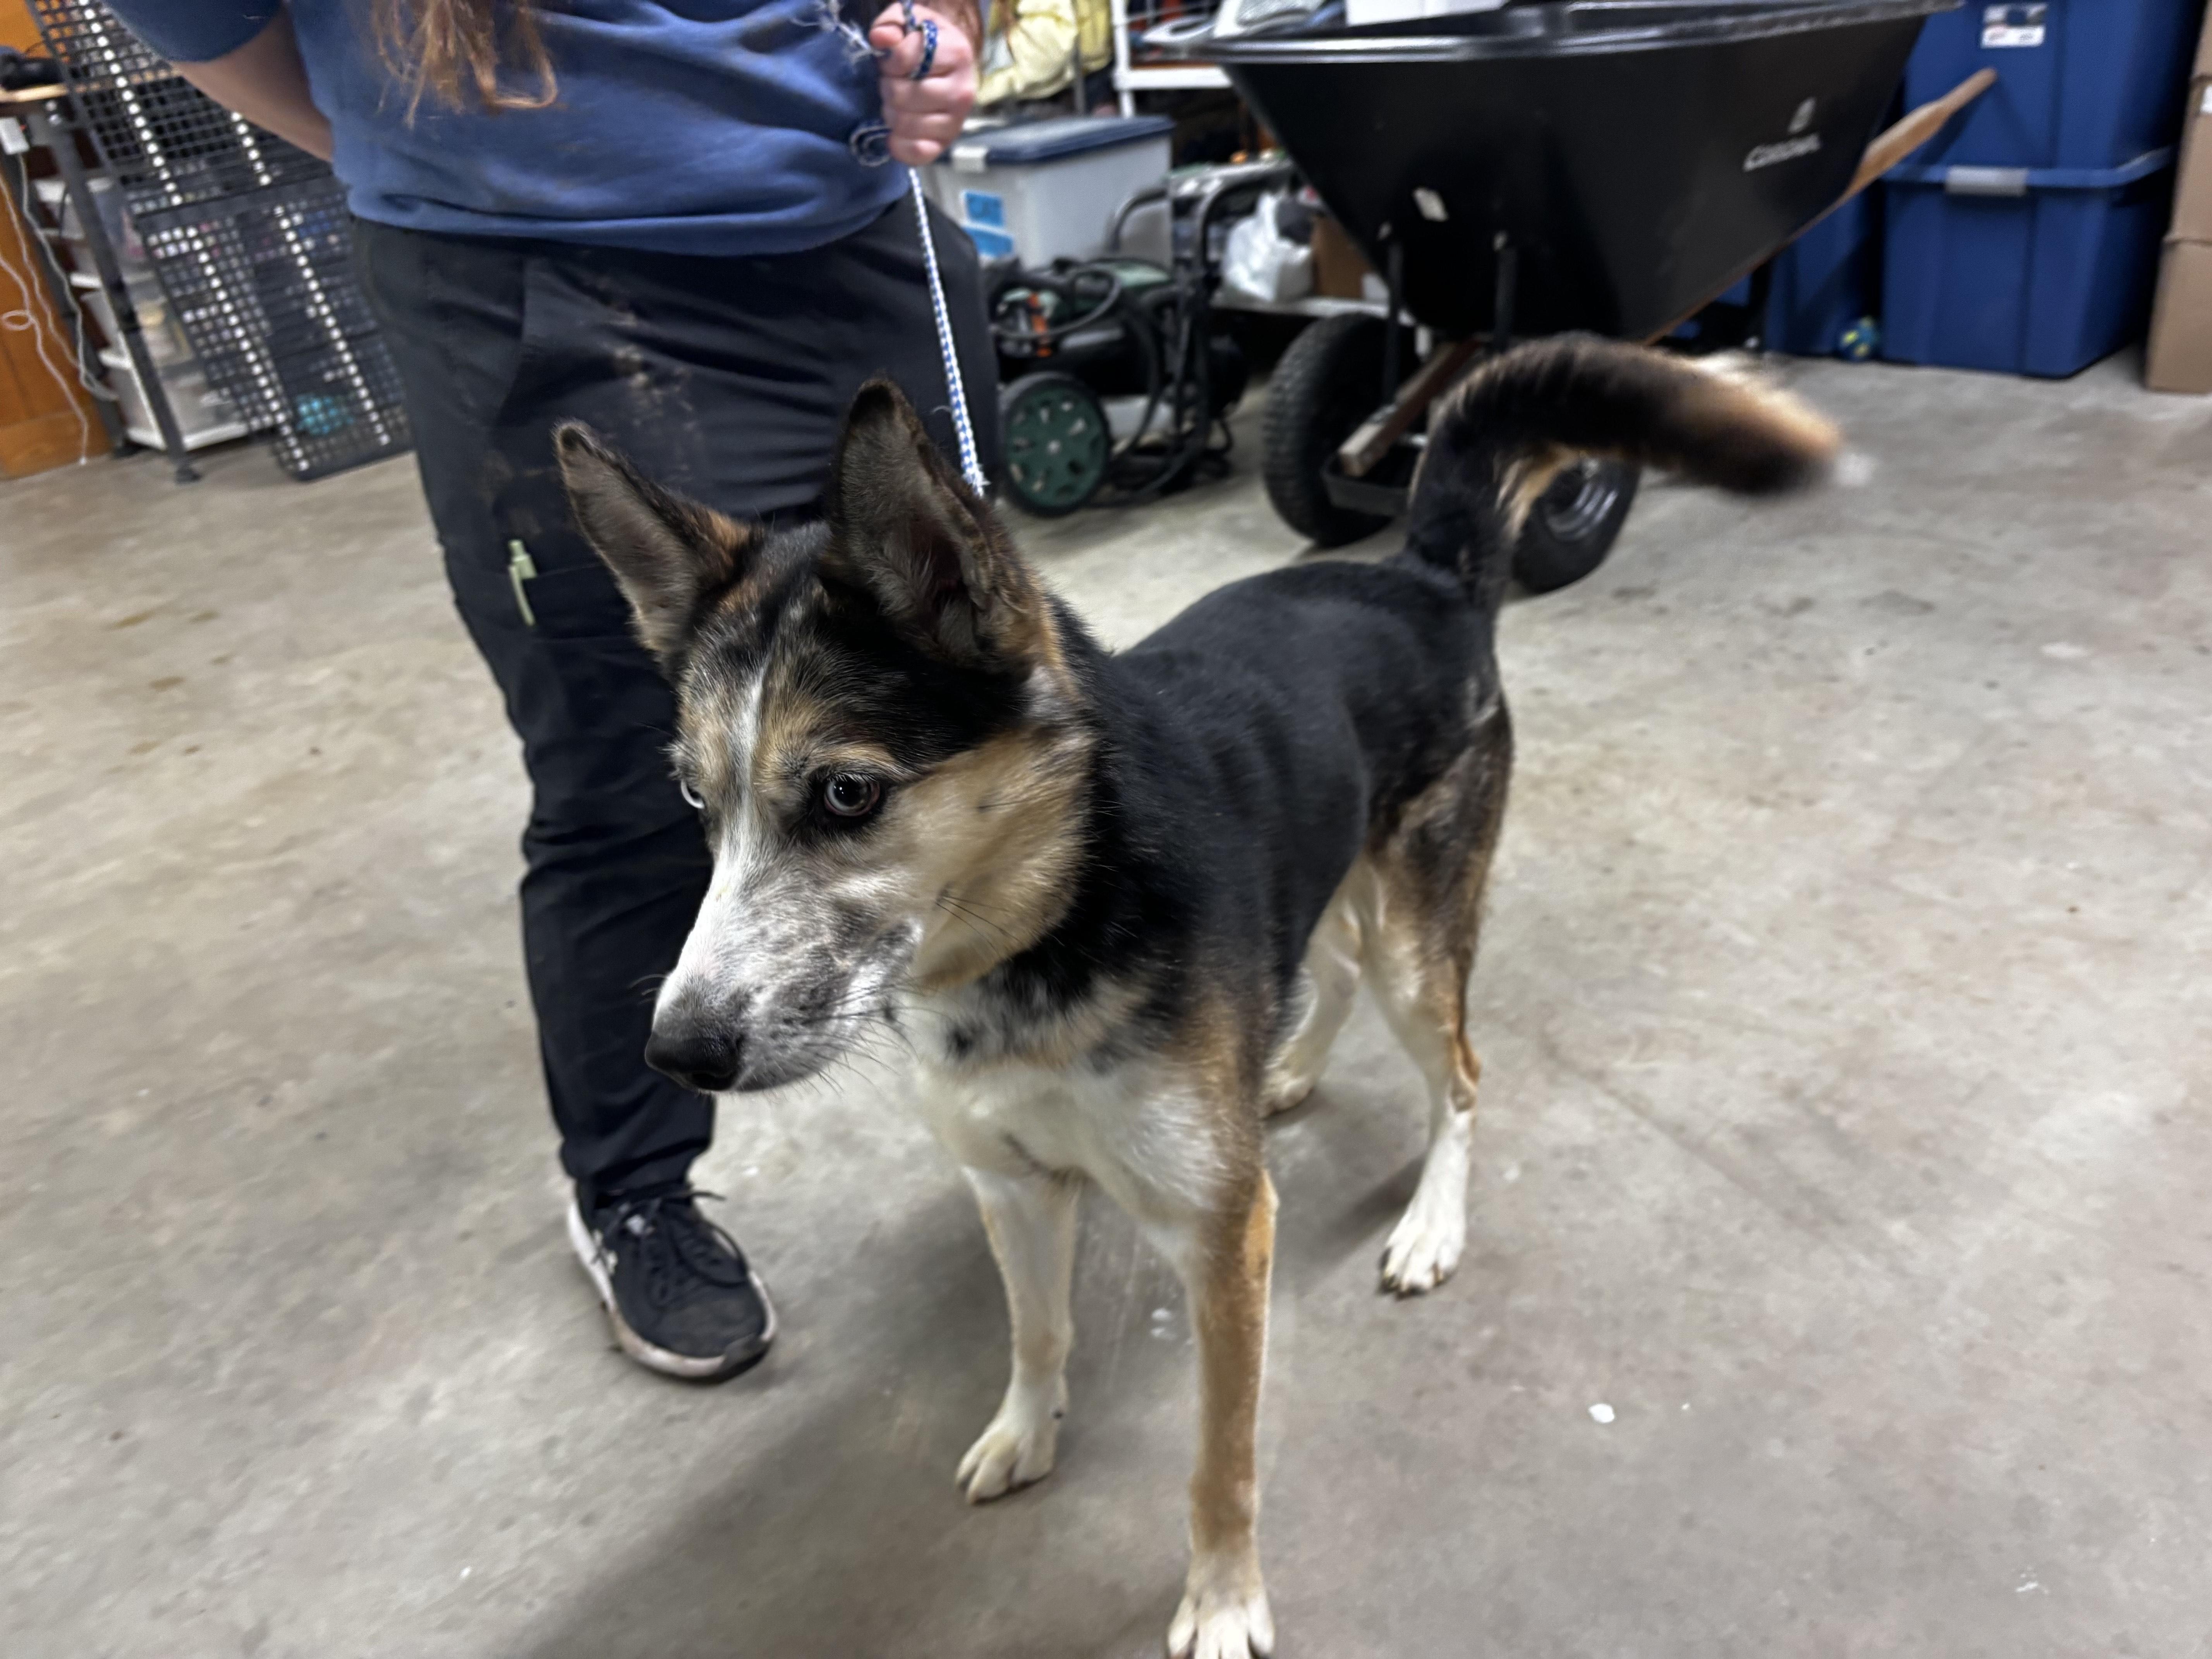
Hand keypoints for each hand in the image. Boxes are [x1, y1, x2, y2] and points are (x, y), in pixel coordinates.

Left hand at [870, 3, 977, 165]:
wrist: (949, 65)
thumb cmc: (925, 43)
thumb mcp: (909, 22)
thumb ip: (891, 25)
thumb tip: (881, 40)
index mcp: (956, 53)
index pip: (904, 59)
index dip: (889, 61)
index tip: (893, 61)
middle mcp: (961, 91)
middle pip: (901, 95)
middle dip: (888, 88)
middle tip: (894, 83)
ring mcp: (956, 121)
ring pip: (905, 124)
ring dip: (891, 114)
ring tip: (898, 103)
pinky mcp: (946, 144)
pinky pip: (916, 153)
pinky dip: (900, 145)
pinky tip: (897, 132)